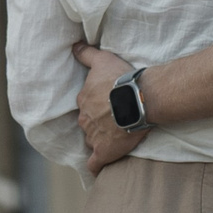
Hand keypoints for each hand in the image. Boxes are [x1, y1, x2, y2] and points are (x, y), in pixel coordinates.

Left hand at [74, 42, 147, 172]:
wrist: (138, 99)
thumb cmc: (121, 78)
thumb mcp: (102, 59)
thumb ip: (86, 53)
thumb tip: (74, 46)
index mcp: (84, 100)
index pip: (86, 107)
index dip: (97, 107)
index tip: (108, 106)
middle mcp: (84, 119)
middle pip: (88, 124)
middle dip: (98, 124)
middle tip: (115, 121)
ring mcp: (93, 136)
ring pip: (92, 141)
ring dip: (101, 140)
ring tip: (116, 138)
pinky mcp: (104, 151)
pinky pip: (95, 163)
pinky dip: (96, 165)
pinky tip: (100, 166)